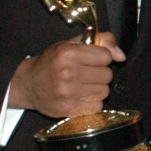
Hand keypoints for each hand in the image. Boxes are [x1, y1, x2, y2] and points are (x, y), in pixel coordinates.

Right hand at [7, 32, 124, 117]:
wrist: (28, 84)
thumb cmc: (52, 62)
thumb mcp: (70, 44)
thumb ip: (100, 41)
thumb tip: (121, 56)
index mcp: (67, 53)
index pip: (106, 56)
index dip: (102, 57)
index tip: (92, 59)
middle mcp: (67, 73)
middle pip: (107, 75)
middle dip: (101, 73)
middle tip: (87, 73)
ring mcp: (67, 93)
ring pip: (105, 92)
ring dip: (98, 88)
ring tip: (84, 85)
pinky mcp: (69, 109)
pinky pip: (97, 106)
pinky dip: (92, 101)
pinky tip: (81, 96)